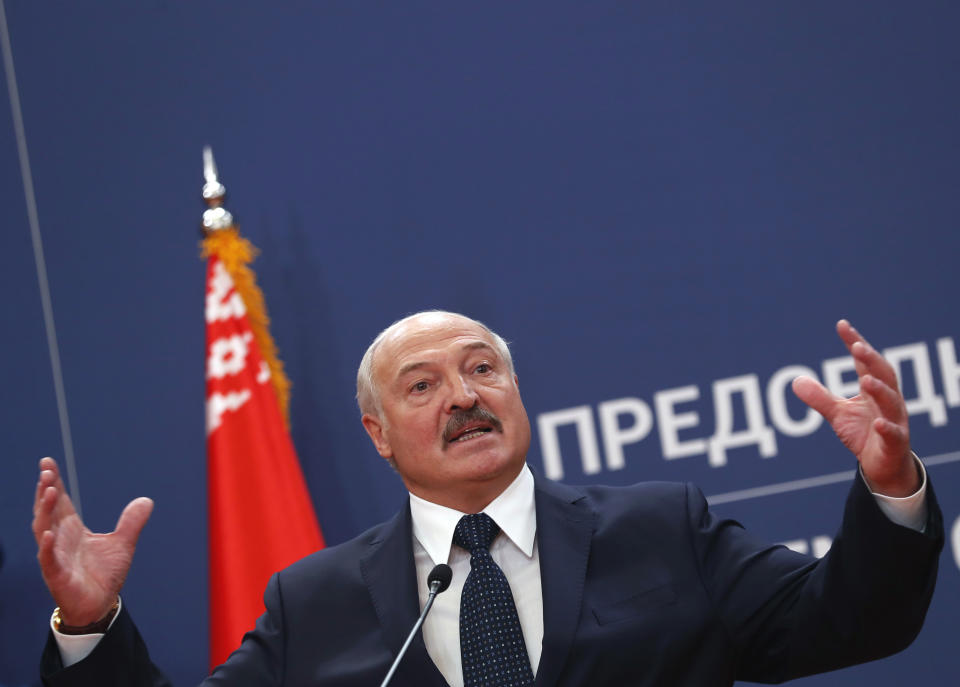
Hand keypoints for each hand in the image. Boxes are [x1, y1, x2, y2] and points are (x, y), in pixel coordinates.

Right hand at [31, 457, 153, 625]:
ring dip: (44, 510)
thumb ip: (131, 521)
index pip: (60, 501)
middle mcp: (59, 540)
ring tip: (48, 491)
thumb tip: (146, 499)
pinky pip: (48, 559)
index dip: (53, 482)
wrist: (100, 605)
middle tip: (46, 471)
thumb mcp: (122, 543)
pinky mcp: (57, 576)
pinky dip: (46, 547)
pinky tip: (47, 533)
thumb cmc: (104, 574)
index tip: (47, 462)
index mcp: (71, 529)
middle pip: (48, 510)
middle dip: (45, 490)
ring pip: (43, 529)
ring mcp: (55, 557)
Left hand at [792, 320, 918, 496]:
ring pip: (891, 402)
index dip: (856, 343)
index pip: (866, 362)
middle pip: (883, 375)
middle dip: (872, 360)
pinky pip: (893, 434)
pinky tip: (878, 423)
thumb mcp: (838, 414)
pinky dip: (887, 428)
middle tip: (857, 347)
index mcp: (874, 389)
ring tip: (865, 380)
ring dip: (879, 390)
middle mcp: (888, 400)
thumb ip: (820, 397)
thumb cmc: (864, 434)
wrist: (883, 466)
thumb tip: (795, 380)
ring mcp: (895, 420)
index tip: (842, 325)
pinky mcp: (896, 443)